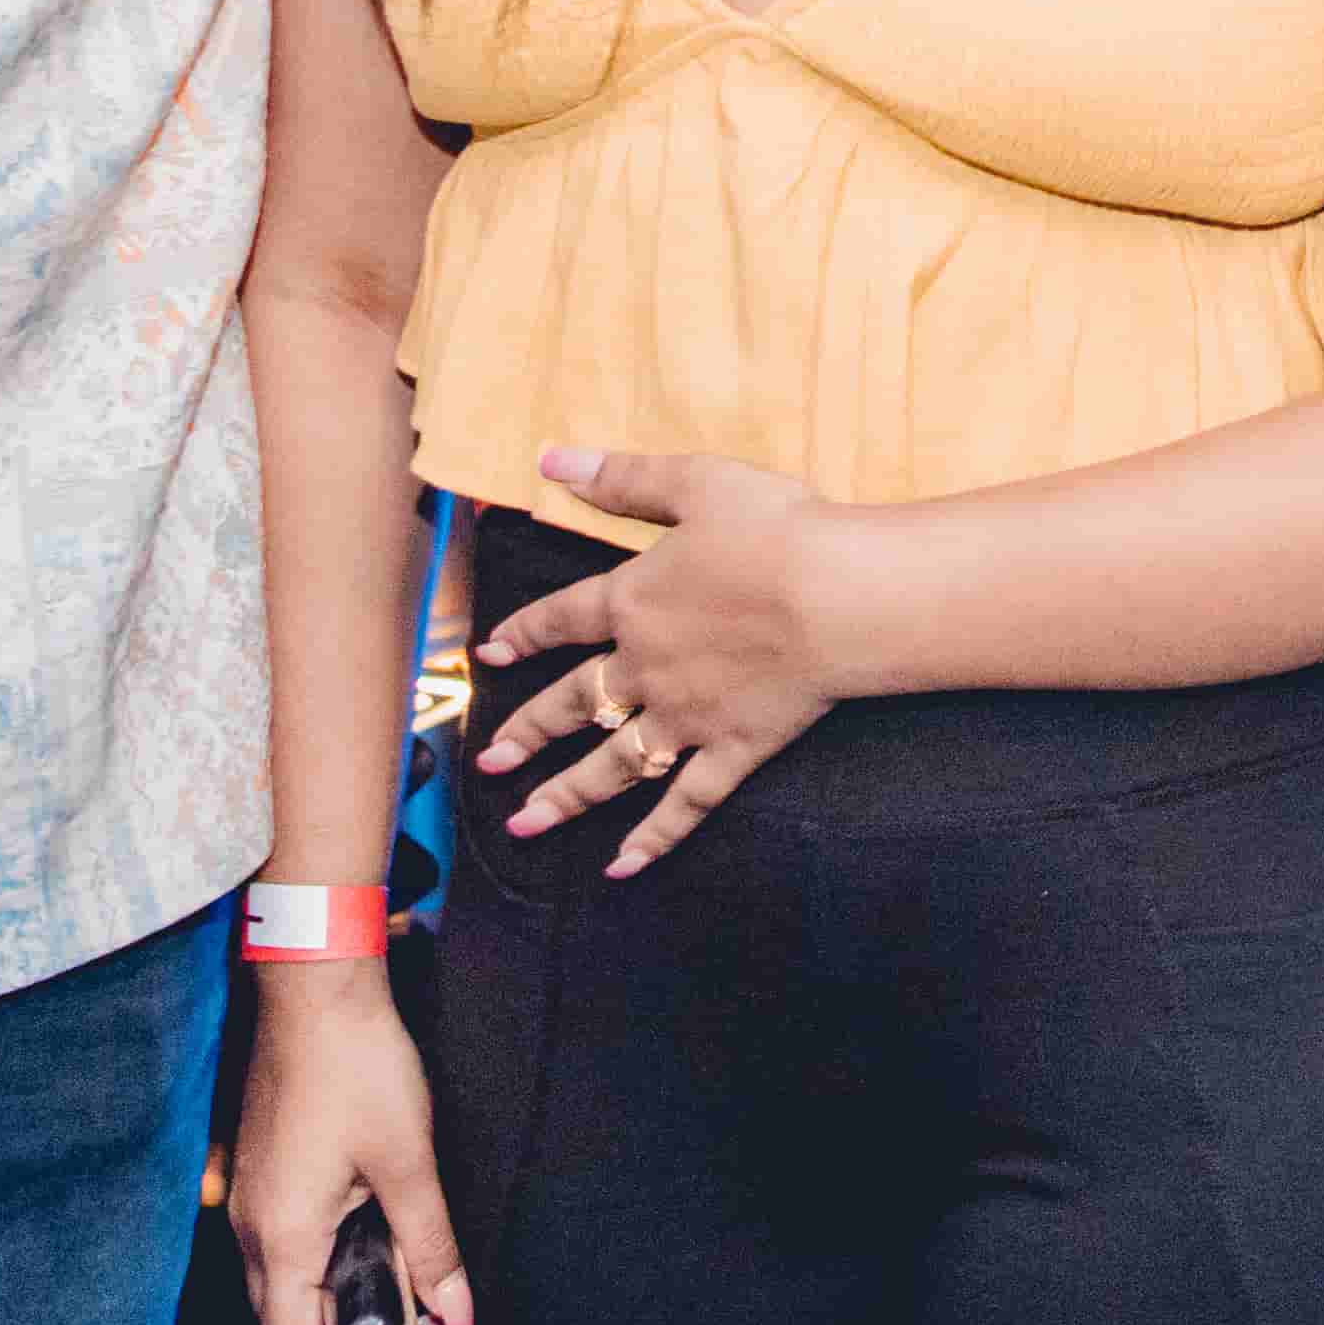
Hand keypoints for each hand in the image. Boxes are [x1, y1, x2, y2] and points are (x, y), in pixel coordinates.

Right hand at [222, 960, 470, 1324]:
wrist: (316, 986)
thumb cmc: (356, 1066)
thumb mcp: (409, 1163)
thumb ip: (433, 1248)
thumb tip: (457, 1317)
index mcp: (284, 1238)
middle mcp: (255, 1227)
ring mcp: (252, 1197)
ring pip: (282, 1286)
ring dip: (328, 1314)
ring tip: (392, 1319)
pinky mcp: (263, 1170)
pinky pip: (283, 1246)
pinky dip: (319, 1271)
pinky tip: (367, 1255)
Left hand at [470, 448, 845, 875]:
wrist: (837, 596)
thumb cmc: (776, 530)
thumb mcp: (694, 484)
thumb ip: (622, 478)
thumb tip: (550, 459)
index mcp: (633, 602)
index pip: (561, 620)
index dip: (522, 635)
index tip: (486, 654)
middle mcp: (646, 668)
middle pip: (574, 704)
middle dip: (527, 734)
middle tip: (488, 764)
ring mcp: (687, 717)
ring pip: (613, 765)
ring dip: (565, 797)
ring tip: (526, 825)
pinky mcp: (733, 750)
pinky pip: (685, 803)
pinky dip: (653, 838)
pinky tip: (623, 866)